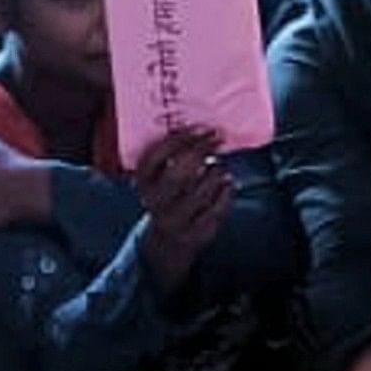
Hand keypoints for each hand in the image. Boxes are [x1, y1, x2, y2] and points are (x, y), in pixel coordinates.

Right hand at [128, 126, 232, 295]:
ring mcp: (174, 220)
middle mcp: (155, 203)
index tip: (201, 128)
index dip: (178, 141)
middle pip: (177, 174)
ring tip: (219, 165)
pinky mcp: (195, 233)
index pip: (154, 159)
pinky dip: (226, 192)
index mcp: (143, 185)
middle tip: (217, 138)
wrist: (166, 242)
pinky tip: (228, 183)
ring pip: (200, 192)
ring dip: (215, 172)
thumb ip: (173, 158)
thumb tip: (202, 130)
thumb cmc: (170, 198)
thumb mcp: (161, 180)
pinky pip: (216, 209)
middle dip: (201, 152)